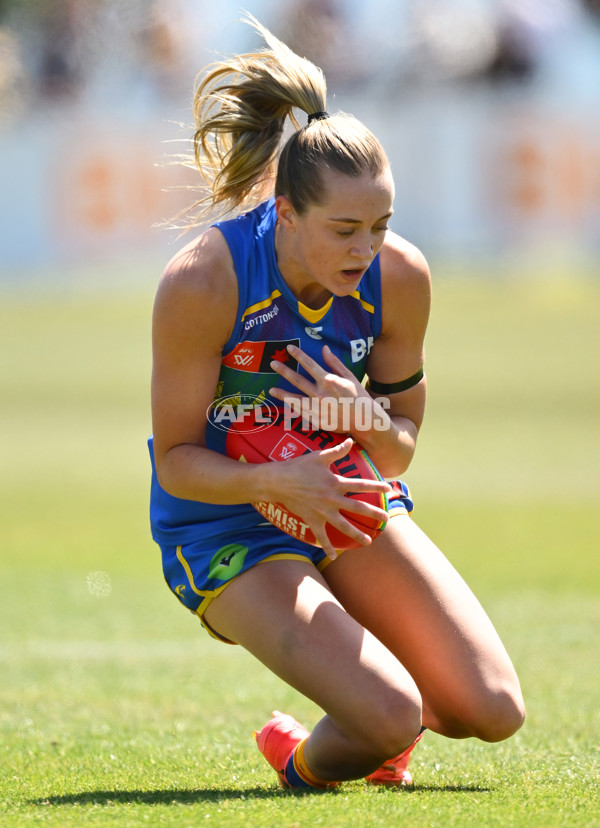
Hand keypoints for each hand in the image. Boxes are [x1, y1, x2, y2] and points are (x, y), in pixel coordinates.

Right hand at [263, 436, 389, 559]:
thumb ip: (337, 451)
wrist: (278, 482)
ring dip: (357, 534)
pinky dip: (327, 547)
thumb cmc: (298, 466)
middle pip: (357, 508)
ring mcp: (322, 511)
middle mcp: (331, 499)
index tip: (388, 488)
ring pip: (343, 526)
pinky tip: (334, 557)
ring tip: (369, 541)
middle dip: (373, 513)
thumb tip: (351, 441)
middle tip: (386, 519)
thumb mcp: (319, 456)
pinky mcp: (312, 520)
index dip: (375, 486)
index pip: (360, 484)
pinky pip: (321, 536)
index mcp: (335, 483)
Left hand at [270, 344, 387, 437]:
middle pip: (297, 379)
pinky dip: (293, 407)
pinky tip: (286, 403)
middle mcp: (320, 393)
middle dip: (284, 370)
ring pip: (295, 398)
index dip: (298, 355)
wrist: (364, 420)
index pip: (309, 364)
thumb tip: (324, 349)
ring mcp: (317, 408)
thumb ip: (334, 363)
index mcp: (328, 380)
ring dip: (282, 393)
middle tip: (273, 363)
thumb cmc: (358, 396)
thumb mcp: (349, 377)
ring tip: (271, 389)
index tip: (288, 348)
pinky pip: (301, 412)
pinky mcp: (317, 420)